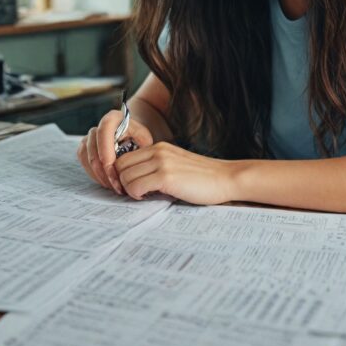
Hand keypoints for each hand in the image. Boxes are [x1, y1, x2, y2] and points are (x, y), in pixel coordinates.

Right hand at [77, 109, 153, 194]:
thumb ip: (141, 144)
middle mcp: (97, 127)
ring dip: (99, 174)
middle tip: (116, 184)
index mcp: (112, 118)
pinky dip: (94, 174)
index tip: (111, 166)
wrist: (130, 137)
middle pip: (93, 148)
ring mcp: (88, 139)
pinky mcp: (84, 150)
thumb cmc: (138, 138)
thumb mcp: (144, 138)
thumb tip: (135, 156)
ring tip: (113, 186)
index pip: (104, 131)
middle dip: (103, 169)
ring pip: (86, 157)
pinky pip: (83, 162)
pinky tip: (106, 182)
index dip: (105, 149)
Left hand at [115, 142, 235, 204]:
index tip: (131, 185)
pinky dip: (137, 195)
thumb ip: (156, 167)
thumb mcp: (176, 164)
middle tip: (134, 193)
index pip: (124, 157)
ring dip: (129, 189)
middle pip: (120, 165)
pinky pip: (135, 186)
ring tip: (144, 195)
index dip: (123, 173)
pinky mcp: (166, 176)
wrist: (226, 178)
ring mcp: (161, 162)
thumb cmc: (203, 177)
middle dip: (122, 182)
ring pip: (125, 176)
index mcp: (159, 147)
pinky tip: (149, 197)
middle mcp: (157, 151)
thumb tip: (134, 180)